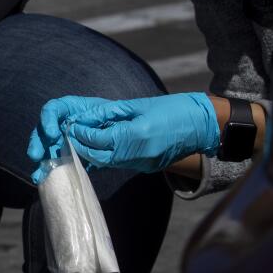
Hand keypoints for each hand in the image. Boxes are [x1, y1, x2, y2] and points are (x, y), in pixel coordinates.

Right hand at [26, 96, 111, 182]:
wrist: (130, 140)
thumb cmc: (119, 119)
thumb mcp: (110, 112)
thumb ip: (97, 118)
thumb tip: (77, 131)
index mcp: (71, 110)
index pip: (53, 110)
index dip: (48, 120)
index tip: (53, 135)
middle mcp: (63, 125)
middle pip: (44, 131)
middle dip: (38, 143)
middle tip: (35, 155)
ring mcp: (64, 142)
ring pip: (46, 149)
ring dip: (40, 161)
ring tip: (37, 174)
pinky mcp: (68, 158)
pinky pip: (55, 163)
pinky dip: (48, 172)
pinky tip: (41, 180)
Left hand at [64, 92, 219, 172]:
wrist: (203, 126)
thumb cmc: (173, 109)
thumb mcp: (140, 105)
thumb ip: (110, 113)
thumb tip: (85, 117)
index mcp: (136, 134)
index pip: (99, 139)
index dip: (82, 133)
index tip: (70, 126)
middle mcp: (138, 153)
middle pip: (100, 156)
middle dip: (82, 147)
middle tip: (69, 137)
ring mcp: (144, 163)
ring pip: (108, 163)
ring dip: (92, 154)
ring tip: (79, 143)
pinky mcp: (147, 167)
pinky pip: (120, 164)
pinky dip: (106, 158)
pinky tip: (98, 150)